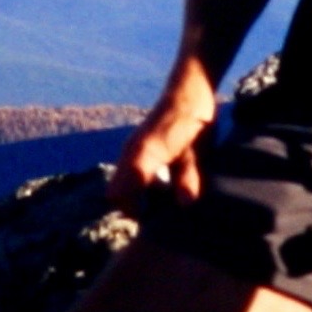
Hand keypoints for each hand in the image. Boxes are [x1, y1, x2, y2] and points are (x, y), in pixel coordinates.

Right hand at [108, 89, 216, 211]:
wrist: (190, 91)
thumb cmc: (194, 121)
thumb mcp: (197, 152)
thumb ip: (189, 177)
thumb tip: (185, 203)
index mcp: (143, 155)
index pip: (120, 193)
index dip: (134, 211)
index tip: (154, 220)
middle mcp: (131, 153)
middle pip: (114, 192)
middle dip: (131, 208)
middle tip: (158, 215)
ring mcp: (131, 149)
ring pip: (119, 183)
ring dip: (134, 197)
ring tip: (161, 202)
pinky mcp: (137, 148)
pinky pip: (127, 174)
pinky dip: (137, 186)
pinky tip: (162, 186)